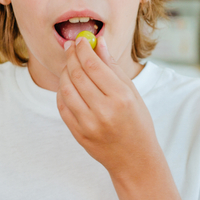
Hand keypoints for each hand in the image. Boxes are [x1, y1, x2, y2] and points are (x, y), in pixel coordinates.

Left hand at [57, 35, 160, 175]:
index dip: (83, 50)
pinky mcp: (78, 134)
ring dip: (64, 72)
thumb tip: (99, 42)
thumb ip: (113, 67)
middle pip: (77, 75)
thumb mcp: (132, 93)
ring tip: (69, 65)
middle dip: (71, 57)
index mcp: (122, 98)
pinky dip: (62, 91)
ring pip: (66, 89)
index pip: (94, 66)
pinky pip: (62, 106)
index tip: (80, 40)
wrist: (134, 159)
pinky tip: (68, 84)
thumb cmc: (137, 122)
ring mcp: (89, 125)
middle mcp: (104, 111)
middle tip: (71, 48)